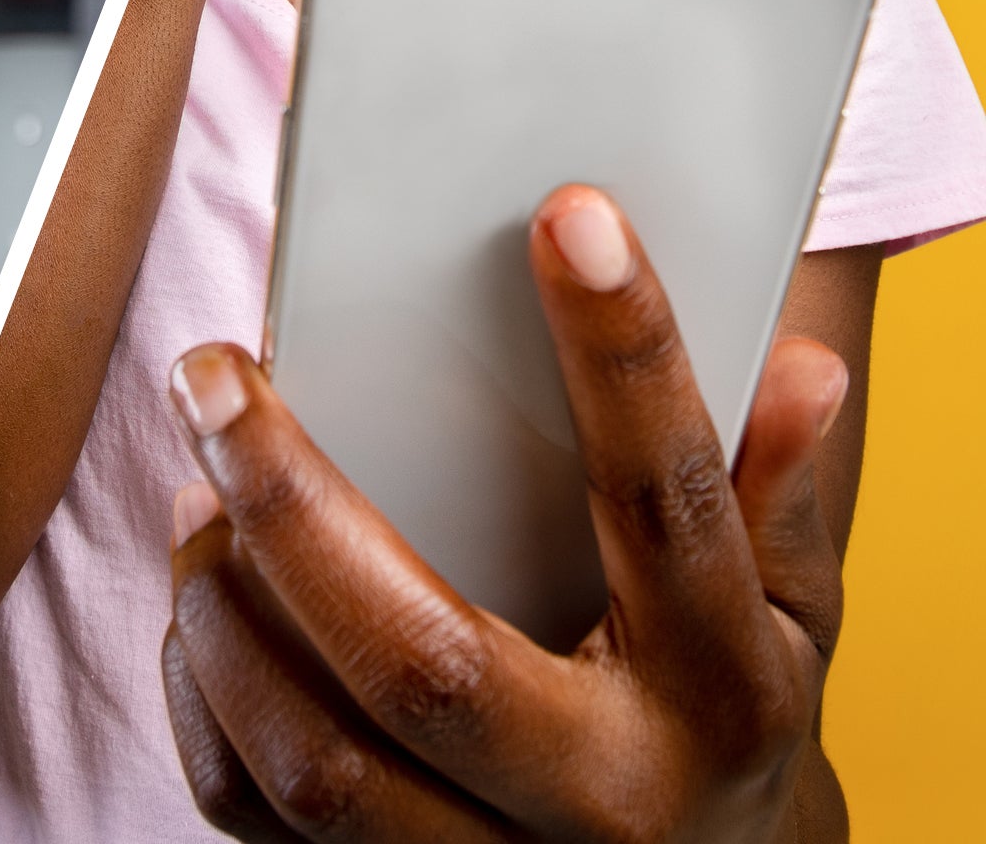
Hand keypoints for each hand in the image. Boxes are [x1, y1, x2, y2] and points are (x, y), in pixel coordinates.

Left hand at [162, 185, 848, 841]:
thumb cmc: (720, 721)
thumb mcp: (791, 619)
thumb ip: (776, 499)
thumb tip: (801, 368)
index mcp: (716, 697)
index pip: (670, 509)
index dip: (627, 357)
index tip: (568, 218)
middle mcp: (596, 796)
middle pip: (423, 661)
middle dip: (295, 505)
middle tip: (211, 376)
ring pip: (312, 758)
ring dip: (225, 605)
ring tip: (199, 490)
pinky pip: (248, 809)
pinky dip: (202, 694)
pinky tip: (202, 599)